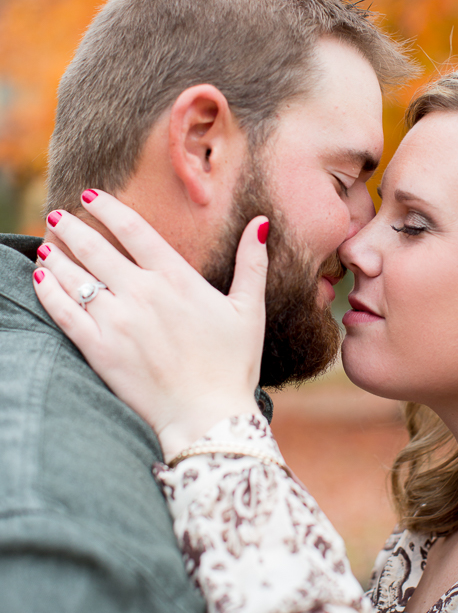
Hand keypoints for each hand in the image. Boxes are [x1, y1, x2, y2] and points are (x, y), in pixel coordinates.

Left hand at [33, 191, 268, 460]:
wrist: (207, 416)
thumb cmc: (233, 365)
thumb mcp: (249, 310)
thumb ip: (252, 263)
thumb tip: (261, 222)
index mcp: (177, 279)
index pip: (134, 229)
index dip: (108, 208)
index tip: (90, 195)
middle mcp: (143, 293)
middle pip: (95, 248)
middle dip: (72, 227)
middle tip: (58, 215)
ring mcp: (118, 321)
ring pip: (75, 278)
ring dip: (56, 257)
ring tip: (45, 246)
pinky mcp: (100, 350)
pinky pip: (64, 313)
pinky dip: (49, 292)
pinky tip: (41, 280)